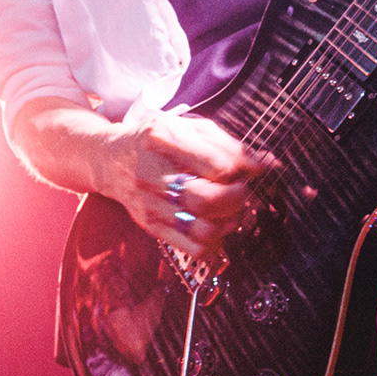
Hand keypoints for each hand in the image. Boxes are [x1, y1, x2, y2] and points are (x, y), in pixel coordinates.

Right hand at [101, 113, 273, 263]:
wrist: (109, 159)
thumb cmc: (155, 140)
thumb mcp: (189, 128)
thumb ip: (229, 145)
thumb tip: (266, 164)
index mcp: (164, 138)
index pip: (218, 165)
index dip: (242, 170)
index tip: (245, 169)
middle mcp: (153, 173)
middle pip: (210, 200)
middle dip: (237, 198)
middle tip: (239, 190)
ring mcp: (151, 204)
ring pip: (204, 229)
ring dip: (228, 222)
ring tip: (229, 209)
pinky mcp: (152, 226)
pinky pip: (194, 248)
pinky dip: (215, 241)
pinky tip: (214, 224)